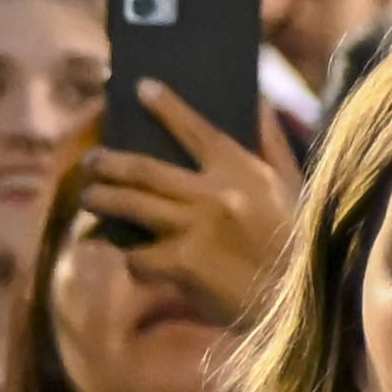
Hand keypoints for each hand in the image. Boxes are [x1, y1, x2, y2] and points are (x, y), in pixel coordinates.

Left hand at [76, 84, 294, 327]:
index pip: (197, 129)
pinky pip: (137, 255)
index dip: (165, 106)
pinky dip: (133, 258)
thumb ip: (274, 145)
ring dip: (100, 200)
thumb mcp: (296, 189)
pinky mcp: (179, 264)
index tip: (140, 86)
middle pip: (141, 169)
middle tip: (91, 162)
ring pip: (127, 205)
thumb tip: (261, 102)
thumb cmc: (302, 244)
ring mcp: (193, 229)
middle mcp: (214, 194)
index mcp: (244, 172)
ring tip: (90, 199)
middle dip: (106, 163)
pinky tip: (136, 260)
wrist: (301, 305)